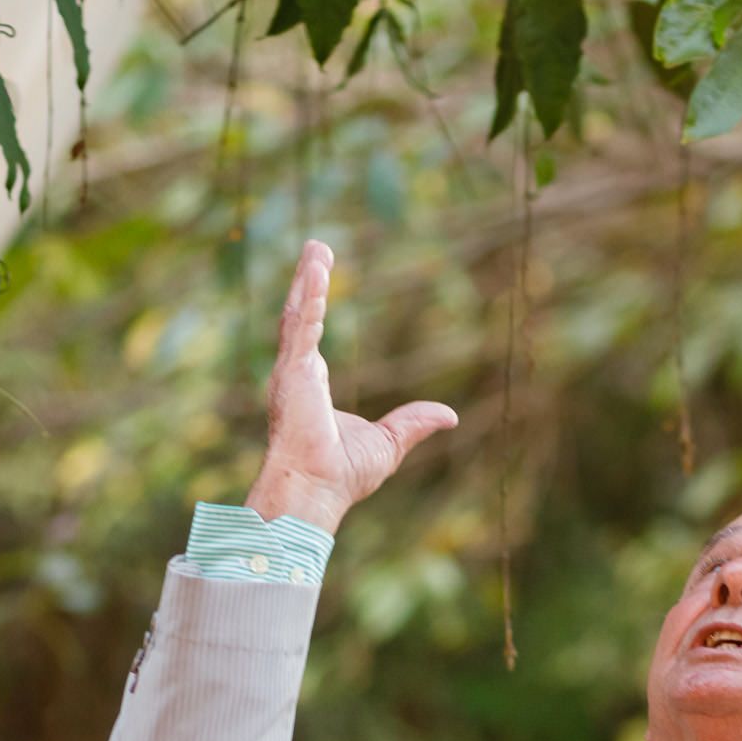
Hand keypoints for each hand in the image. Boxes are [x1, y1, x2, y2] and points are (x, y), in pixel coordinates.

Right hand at [245, 239, 456, 533]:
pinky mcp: (292, 373)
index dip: (315, 308)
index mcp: (311, 384)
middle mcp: (296, 374)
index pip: (312, 336)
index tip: (319, 281)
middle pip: (301, 317)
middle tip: (317, 250)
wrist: (317, 491)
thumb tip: (450, 416)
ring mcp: (291, 372)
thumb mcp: (389, 443)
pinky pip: (300, 327)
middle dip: (306, 283)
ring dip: (306, 280)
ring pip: (298, 315)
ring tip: (318, 249)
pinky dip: (307, 298)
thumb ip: (414, 423)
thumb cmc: (342, 475)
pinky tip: (315, 271)